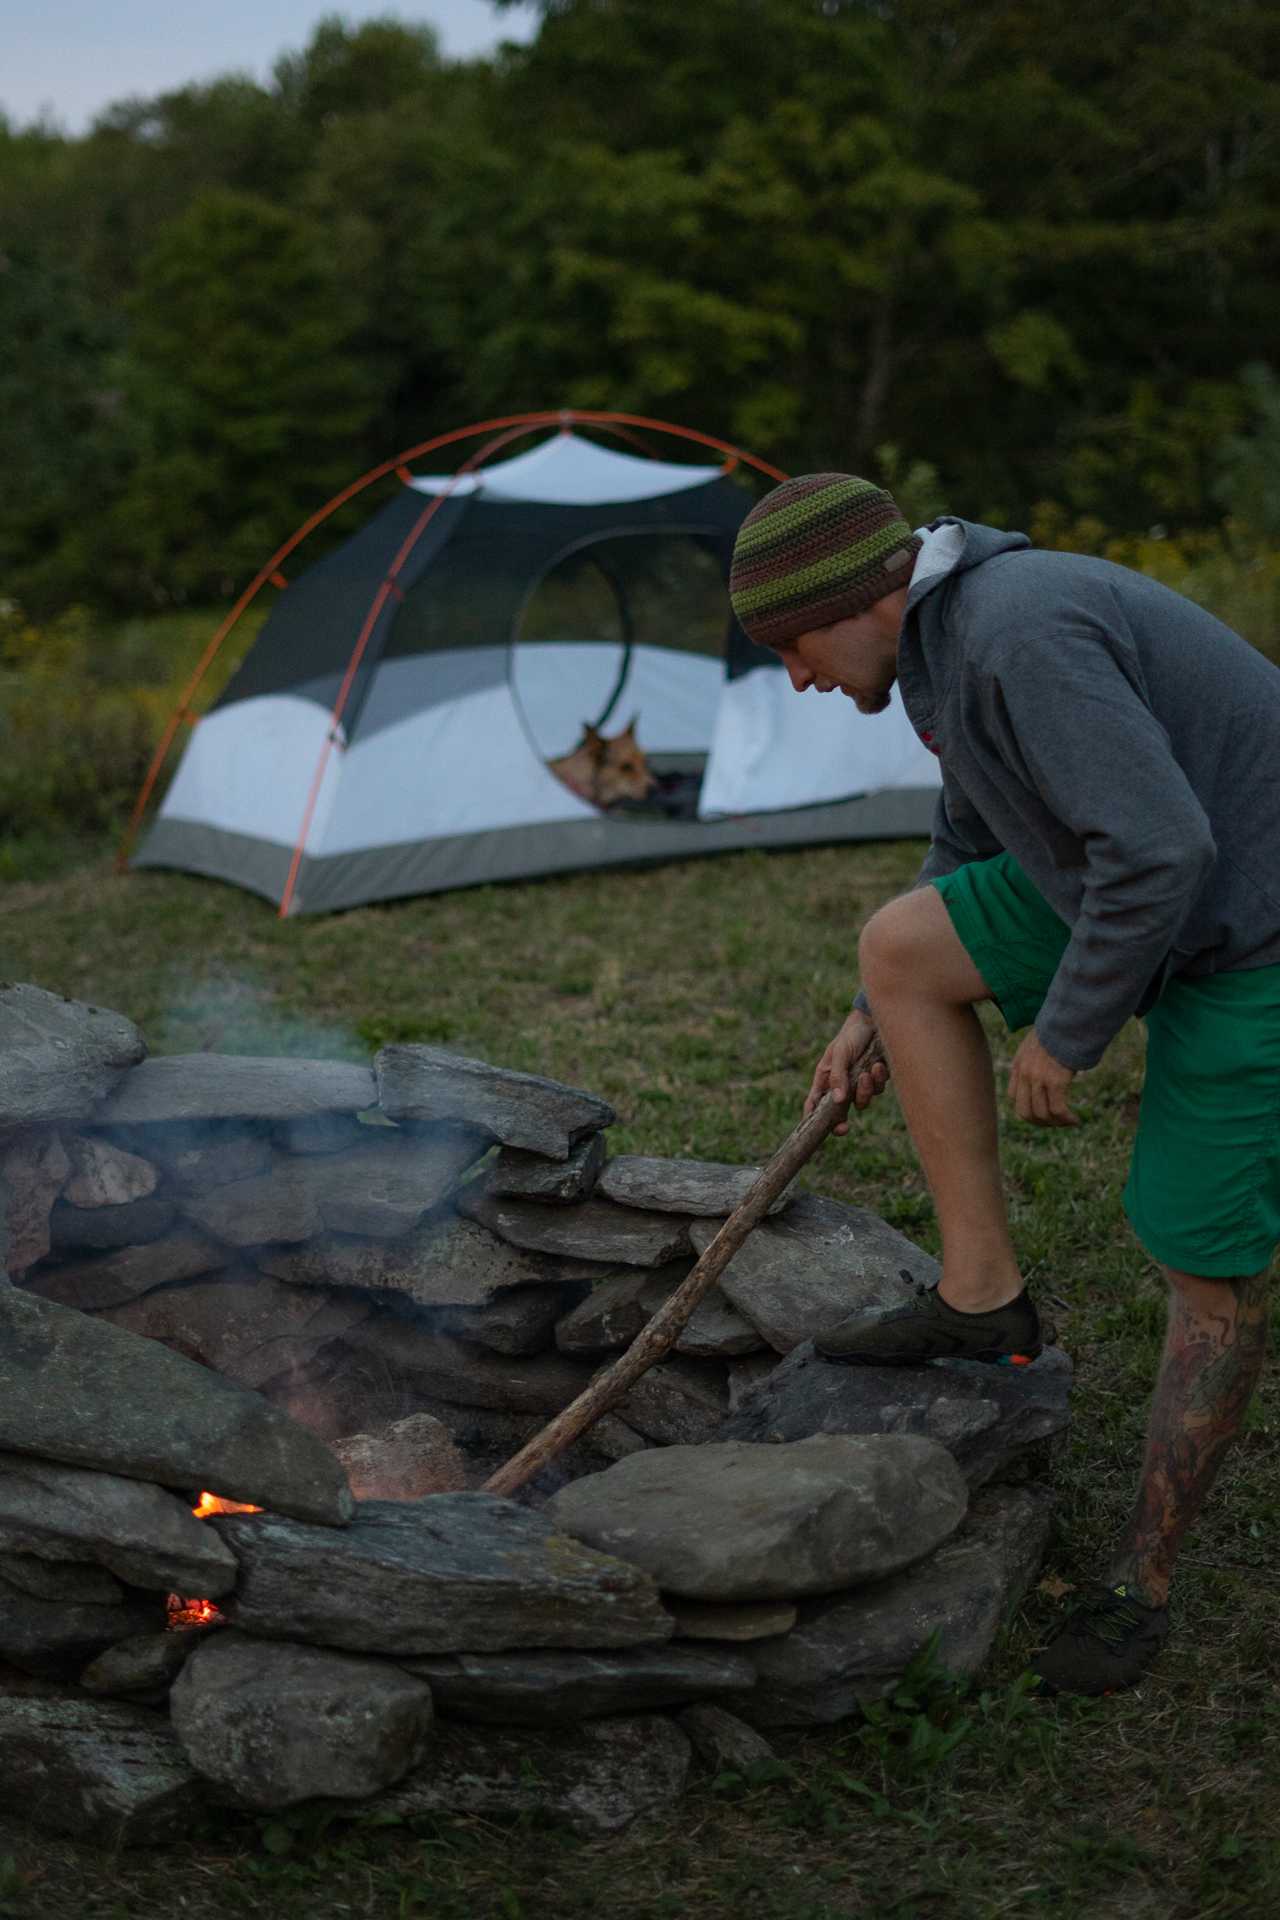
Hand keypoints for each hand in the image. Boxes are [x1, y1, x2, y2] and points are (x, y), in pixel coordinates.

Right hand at [803, 1010, 889, 1135]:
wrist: (876, 1022)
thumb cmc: (851, 1035)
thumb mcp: (840, 1053)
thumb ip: (838, 1076)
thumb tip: (838, 1101)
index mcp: (826, 1078)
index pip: (814, 1102)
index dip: (812, 1118)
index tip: (816, 1130)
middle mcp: (841, 1084)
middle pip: (838, 1112)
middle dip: (840, 1122)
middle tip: (843, 1127)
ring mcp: (859, 1084)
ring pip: (862, 1101)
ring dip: (866, 1090)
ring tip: (868, 1072)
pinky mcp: (876, 1080)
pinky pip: (878, 1089)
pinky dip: (878, 1079)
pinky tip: (878, 1065)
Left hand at [1008, 1029, 1077, 1126]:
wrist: (1067, 1021)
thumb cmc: (1057, 1030)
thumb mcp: (1036, 1042)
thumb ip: (1033, 1058)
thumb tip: (1045, 1069)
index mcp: (1018, 1065)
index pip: (1013, 1097)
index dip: (1027, 1108)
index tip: (1043, 1111)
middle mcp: (1024, 1074)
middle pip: (1024, 1112)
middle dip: (1040, 1123)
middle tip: (1055, 1123)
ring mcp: (1038, 1079)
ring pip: (1042, 1114)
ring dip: (1056, 1123)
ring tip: (1069, 1122)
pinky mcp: (1055, 1081)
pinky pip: (1058, 1109)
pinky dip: (1067, 1119)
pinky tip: (1075, 1120)